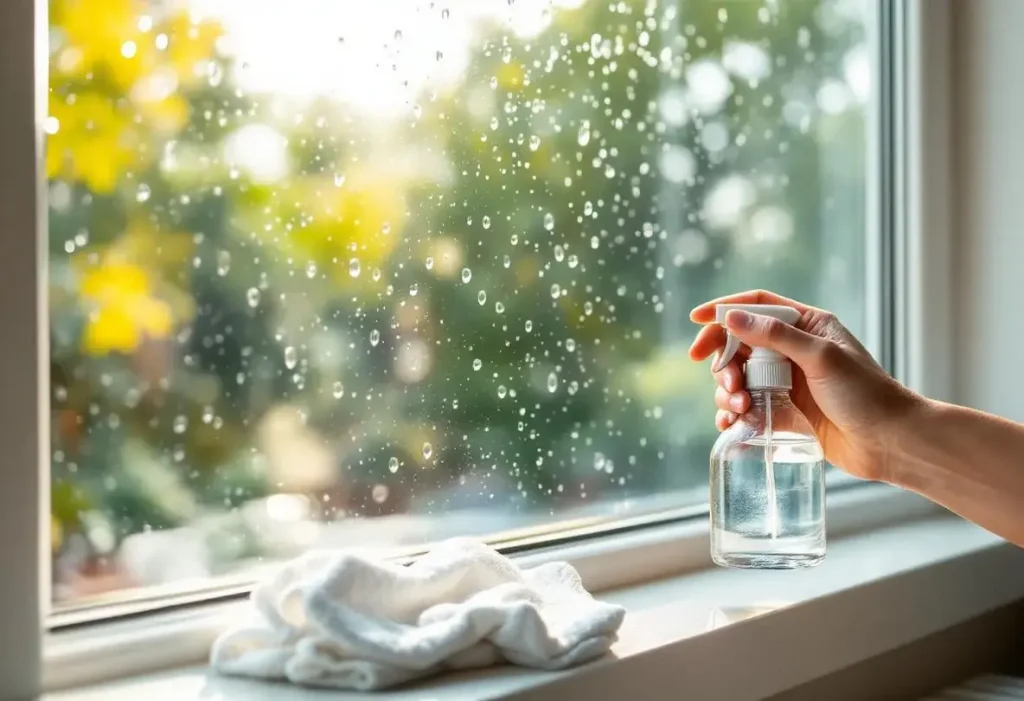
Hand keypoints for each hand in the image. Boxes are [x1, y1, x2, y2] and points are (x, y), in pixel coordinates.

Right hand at [688, 290, 920, 482]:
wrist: (891, 442)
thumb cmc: (866, 395)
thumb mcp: (821, 357)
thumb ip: (775, 336)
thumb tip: (731, 317)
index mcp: (807, 326)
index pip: (756, 306)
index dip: (724, 309)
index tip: (696, 320)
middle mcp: (794, 350)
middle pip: (739, 344)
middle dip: (724, 362)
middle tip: (728, 383)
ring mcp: (787, 382)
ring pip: (739, 377)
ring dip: (728, 391)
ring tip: (738, 407)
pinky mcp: (784, 411)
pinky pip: (747, 406)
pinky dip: (734, 412)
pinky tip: (732, 422)